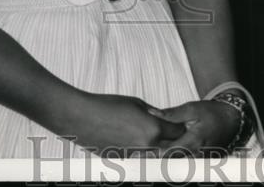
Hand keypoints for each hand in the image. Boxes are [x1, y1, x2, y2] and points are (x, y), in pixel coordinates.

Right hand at [50, 92, 186, 154]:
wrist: (82, 118)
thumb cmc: (107, 106)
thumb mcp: (136, 103)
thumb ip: (154, 113)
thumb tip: (163, 117)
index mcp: (153, 130)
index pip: (178, 132)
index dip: (181, 126)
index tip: (182, 122)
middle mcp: (146, 147)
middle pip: (170, 147)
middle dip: (174, 140)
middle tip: (173, 132)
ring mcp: (134, 156)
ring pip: (154, 155)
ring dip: (158, 147)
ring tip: (154, 136)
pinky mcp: (122, 160)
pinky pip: (138, 157)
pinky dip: (141, 150)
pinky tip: (134, 139)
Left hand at [150, 99, 240, 155]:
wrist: (231, 120)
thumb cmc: (213, 113)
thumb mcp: (192, 108)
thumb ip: (172, 114)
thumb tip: (152, 112)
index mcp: (194, 141)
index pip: (168, 153)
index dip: (154, 152)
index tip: (143, 149)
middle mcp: (196, 154)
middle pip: (172, 161)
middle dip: (157, 156)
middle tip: (143, 152)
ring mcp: (199, 160)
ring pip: (177, 163)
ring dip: (165, 158)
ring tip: (151, 153)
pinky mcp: (201, 161)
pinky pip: (184, 162)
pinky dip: (174, 157)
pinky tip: (166, 152)